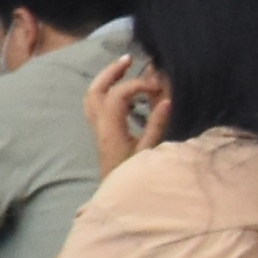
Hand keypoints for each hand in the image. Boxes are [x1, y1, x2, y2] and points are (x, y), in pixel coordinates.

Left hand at [83, 50, 166, 175]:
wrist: (116, 197)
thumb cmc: (134, 177)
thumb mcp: (150, 153)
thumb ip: (157, 126)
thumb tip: (166, 100)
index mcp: (111, 130)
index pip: (117, 95)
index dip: (137, 85)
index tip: (158, 88)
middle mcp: (99, 127)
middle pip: (94, 91)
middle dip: (110, 72)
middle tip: (129, 59)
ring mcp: (97, 130)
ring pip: (91, 97)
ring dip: (106, 80)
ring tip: (124, 67)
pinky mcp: (101, 133)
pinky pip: (96, 105)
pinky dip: (107, 91)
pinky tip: (123, 89)